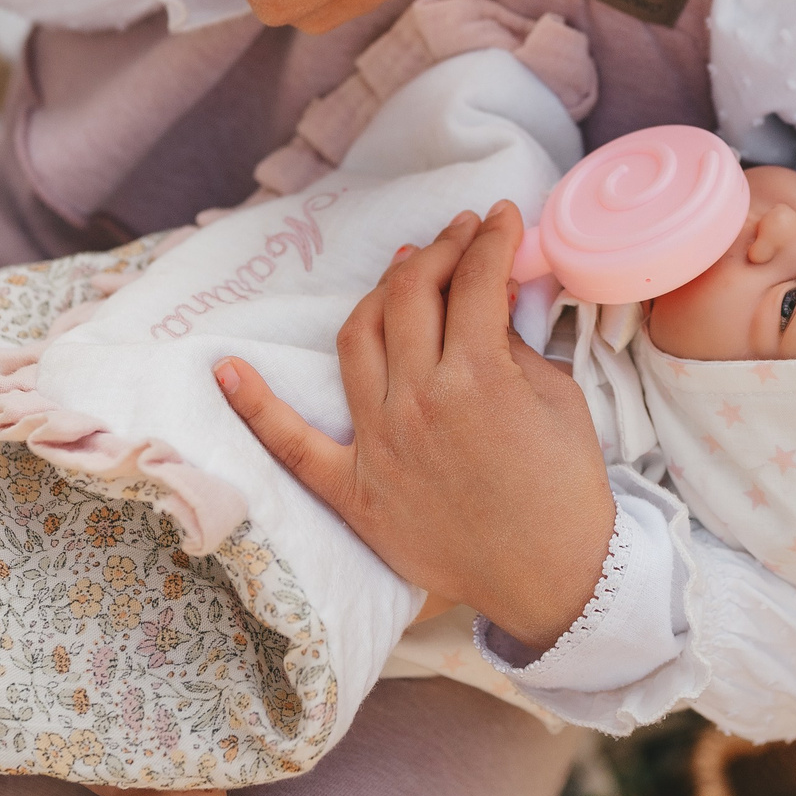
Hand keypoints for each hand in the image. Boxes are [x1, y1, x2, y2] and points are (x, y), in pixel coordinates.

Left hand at [220, 204, 614, 651]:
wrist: (556, 575)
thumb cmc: (567, 487)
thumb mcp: (560, 399)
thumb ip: (517, 343)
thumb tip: (489, 297)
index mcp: (481, 378)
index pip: (474, 280)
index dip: (489, 238)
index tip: (500, 220)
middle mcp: (419, 402)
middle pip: (411, 295)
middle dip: (439, 250)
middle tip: (460, 235)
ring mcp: (379, 445)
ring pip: (359, 338)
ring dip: (380, 292)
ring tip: (404, 269)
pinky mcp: (352, 490)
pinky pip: (291, 444)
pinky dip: (255, 407)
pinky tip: (228, 369)